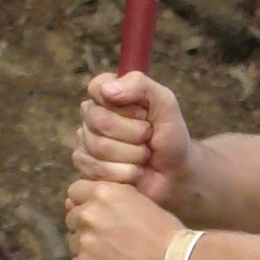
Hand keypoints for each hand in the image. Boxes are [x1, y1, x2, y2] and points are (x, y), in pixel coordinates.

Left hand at [65, 175, 182, 259]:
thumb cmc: (166, 234)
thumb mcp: (140, 201)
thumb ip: (111, 200)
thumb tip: (82, 205)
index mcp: (103, 192)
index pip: (75, 192)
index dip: (85, 203)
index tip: (98, 215)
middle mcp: (88, 213)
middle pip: (71, 218)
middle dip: (85, 227)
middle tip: (108, 241)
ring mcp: (84, 241)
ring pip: (73, 243)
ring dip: (87, 250)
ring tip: (113, 258)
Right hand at [73, 68, 192, 204]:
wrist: (174, 174)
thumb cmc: (169, 135)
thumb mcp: (165, 103)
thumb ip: (140, 85)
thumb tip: (107, 90)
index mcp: (106, 94)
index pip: (98, 88)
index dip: (126, 106)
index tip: (144, 114)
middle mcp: (91, 115)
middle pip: (100, 121)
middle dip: (135, 133)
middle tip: (149, 137)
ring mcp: (84, 141)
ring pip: (101, 148)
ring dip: (134, 155)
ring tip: (144, 155)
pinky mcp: (85, 168)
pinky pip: (99, 170)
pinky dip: (127, 173)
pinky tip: (135, 171)